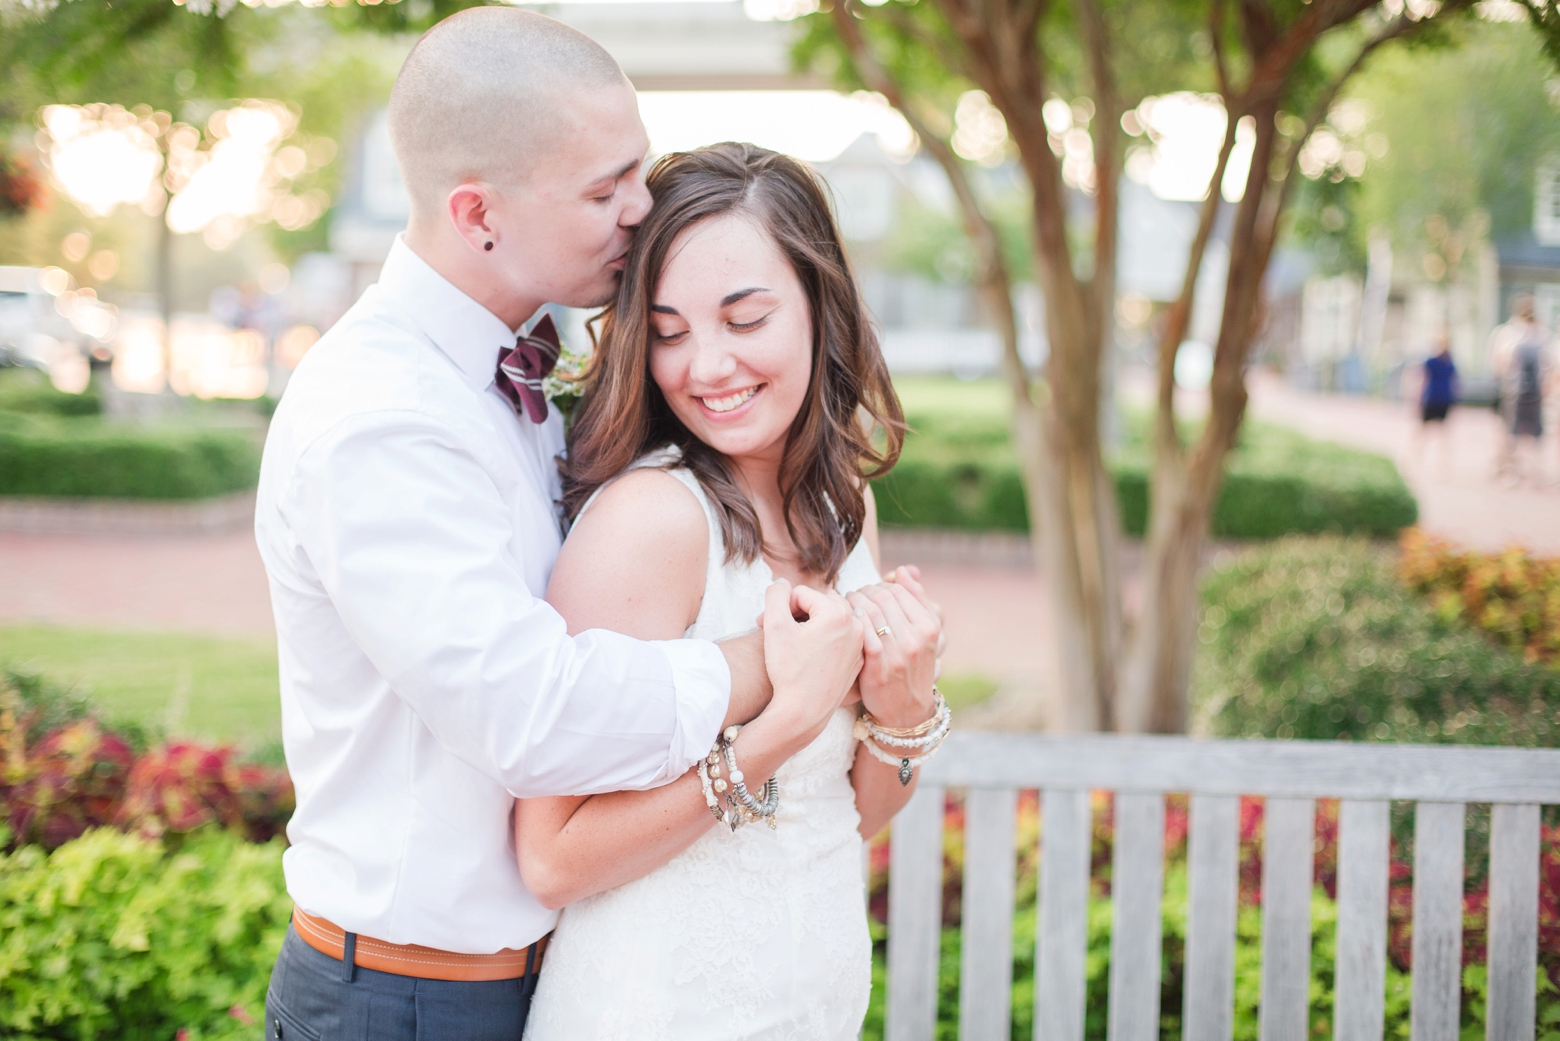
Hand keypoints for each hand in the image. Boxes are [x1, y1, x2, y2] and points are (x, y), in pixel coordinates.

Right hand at [761, 579, 864, 737]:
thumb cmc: (788, 670)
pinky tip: (810, 657)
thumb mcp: (774, 626)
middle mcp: (856, 625)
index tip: (766, 626)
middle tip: (780, 633)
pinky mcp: (859, 660)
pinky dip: (826, 641)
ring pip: (831, 620)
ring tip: (795, 643)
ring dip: (812, 625)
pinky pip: (841, 639)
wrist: (803, 712)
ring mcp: (860, 643)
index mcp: (837, 612)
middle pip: (819, 604)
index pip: (801, 593)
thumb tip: (782, 582)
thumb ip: (776, 595)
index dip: (780, 607)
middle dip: (798, 613)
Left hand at [847, 566, 940, 729]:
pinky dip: (849, 621)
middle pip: (881, 596)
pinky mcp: (879, 664)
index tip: (867, 593)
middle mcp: (917, 636)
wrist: (906, 712)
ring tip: (844, 609)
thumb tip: (905, 569)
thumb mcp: (923, 634)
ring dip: (851, 604)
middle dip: (862, 592)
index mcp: (930, 625)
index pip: (897, 589)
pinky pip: (860, 629)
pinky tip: (843, 624)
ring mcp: (899, 651)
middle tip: (851, 599)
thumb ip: (915, 600)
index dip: (877, 586)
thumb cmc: (910, 667)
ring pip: (868, 609)